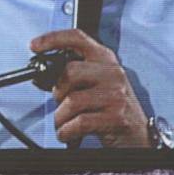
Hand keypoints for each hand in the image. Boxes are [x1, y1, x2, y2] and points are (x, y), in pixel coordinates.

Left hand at [30, 29, 147, 146]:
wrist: (138, 136)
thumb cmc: (112, 109)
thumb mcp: (98, 83)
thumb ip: (76, 73)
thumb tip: (46, 74)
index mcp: (106, 60)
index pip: (78, 38)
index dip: (53, 39)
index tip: (35, 46)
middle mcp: (113, 73)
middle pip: (69, 72)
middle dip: (58, 92)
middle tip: (62, 103)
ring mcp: (116, 95)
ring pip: (71, 101)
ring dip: (61, 118)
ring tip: (66, 123)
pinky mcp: (116, 117)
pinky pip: (78, 122)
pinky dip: (66, 132)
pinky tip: (70, 134)